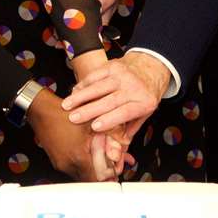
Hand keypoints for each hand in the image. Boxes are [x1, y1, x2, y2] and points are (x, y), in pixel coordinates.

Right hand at [28, 90, 114, 180]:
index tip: (115, 176)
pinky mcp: (56, 160)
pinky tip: (87, 153)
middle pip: (88, 179)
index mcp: (78, 157)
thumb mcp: (94, 124)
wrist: (42, 110)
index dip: (108, 179)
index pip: (96, 180)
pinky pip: (72, 168)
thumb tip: (123, 153)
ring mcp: (60, 164)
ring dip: (91, 170)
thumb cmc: (65, 113)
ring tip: (101, 159)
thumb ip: (110, 140)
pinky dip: (81, 164)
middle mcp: (67, 164)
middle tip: (111, 168)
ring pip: (80, 174)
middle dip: (101, 175)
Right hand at [64, 51, 170, 169]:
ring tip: (67, 105)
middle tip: (73, 118)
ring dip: (81, 96)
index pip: (125, 112)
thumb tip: (116, 151)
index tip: (94, 127)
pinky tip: (73, 92)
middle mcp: (133, 87)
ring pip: (98, 86)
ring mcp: (122, 74)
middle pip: (109, 100)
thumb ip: (129, 130)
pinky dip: (82, 84)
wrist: (151, 67)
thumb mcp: (144, 113)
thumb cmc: (145, 94)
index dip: (109, 119)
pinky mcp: (112, 65)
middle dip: (89, 110)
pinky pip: (95, 75)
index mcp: (143, 102)